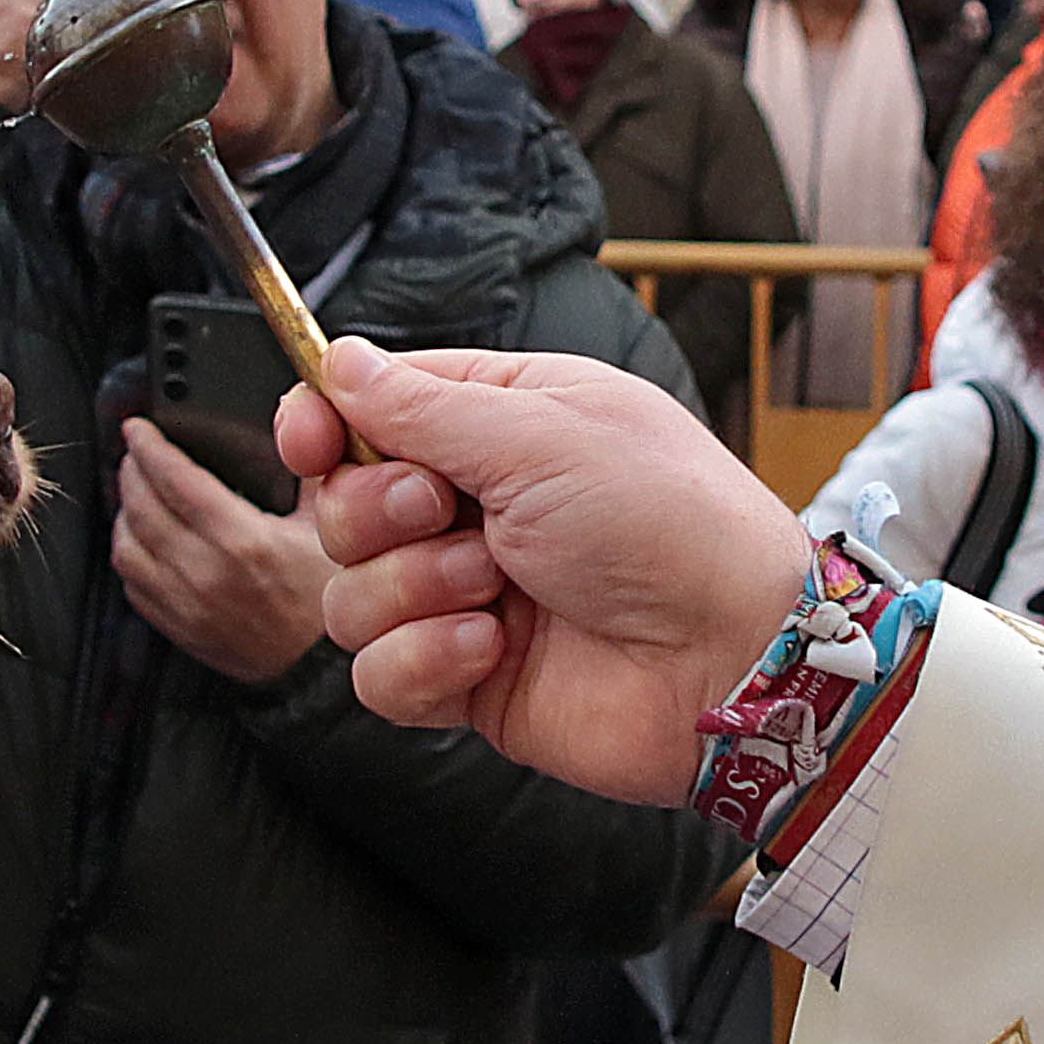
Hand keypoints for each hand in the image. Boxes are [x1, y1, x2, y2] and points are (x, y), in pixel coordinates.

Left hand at [110, 418, 329, 685]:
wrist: (320, 671)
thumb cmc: (326, 599)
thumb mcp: (328, 527)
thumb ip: (307, 474)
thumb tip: (298, 429)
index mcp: (243, 540)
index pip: (175, 479)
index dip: (148, 447)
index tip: (137, 428)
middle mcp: (207, 572)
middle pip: (141, 508)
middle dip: (131, 471)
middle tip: (135, 453)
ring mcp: (187, 604)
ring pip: (126, 548)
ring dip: (123, 514)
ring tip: (134, 495)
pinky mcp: (178, 628)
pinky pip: (133, 586)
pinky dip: (130, 556)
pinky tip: (143, 542)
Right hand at [287, 338, 807, 802]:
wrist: (735, 657)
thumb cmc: (669, 523)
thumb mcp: (543, 432)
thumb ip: (425, 405)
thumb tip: (341, 363)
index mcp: (504, 424)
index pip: (373, 410)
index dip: (325, 422)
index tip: (308, 437)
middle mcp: (479, 508)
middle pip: (344, 504)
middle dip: (377, 511)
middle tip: (449, 515)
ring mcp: (470, 597)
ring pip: (349, 593)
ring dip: (411, 589)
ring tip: (495, 590)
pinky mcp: (467, 680)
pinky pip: (377, 676)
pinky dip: (422, 662)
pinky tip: (487, 650)